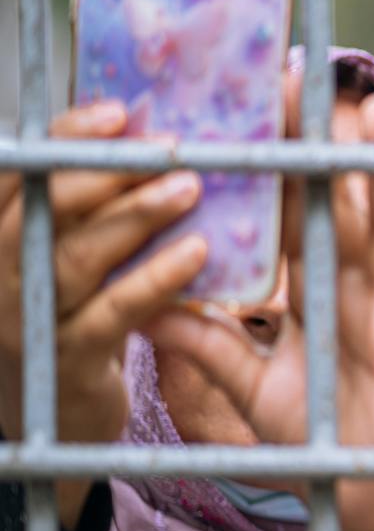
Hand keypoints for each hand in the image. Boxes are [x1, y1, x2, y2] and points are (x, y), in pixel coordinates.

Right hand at [0, 103, 205, 526]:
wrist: (48, 418)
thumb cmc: (69, 315)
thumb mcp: (61, 256)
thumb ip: (86, 208)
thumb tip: (147, 134)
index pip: (19, 175)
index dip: (64, 139)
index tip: (118, 112)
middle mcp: (0, 272)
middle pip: (45, 209)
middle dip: (108, 172)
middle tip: (173, 146)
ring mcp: (26, 319)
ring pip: (76, 256)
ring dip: (135, 217)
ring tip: (190, 187)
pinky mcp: (67, 361)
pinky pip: (112, 313)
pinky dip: (154, 281)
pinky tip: (196, 255)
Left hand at [145, 88, 373, 530]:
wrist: (357, 489)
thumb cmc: (308, 432)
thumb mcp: (247, 387)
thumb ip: (207, 349)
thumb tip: (147, 311)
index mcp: (308, 287)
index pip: (291, 213)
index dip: (280, 164)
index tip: (264, 110)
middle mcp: (352, 283)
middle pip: (343, 203)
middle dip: (334, 148)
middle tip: (319, 88)